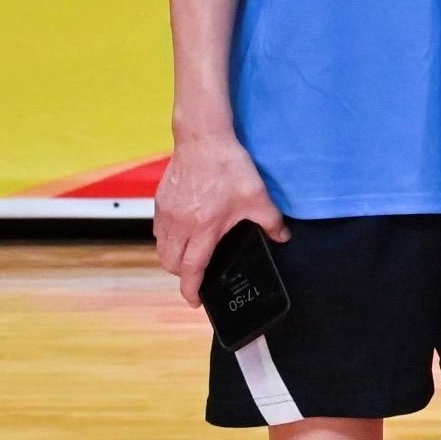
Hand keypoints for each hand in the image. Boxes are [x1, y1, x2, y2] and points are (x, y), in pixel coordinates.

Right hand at [154, 130, 284, 306]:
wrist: (203, 139)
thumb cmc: (229, 167)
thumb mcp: (257, 197)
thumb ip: (271, 221)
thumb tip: (282, 237)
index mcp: (203, 229)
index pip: (192, 269)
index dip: (191, 289)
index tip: (195, 300)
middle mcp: (179, 225)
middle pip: (171, 263)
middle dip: (183, 275)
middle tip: (197, 275)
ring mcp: (166, 213)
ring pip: (161, 247)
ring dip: (173, 257)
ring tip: (189, 255)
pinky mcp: (160, 201)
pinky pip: (158, 230)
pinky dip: (167, 238)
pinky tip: (182, 232)